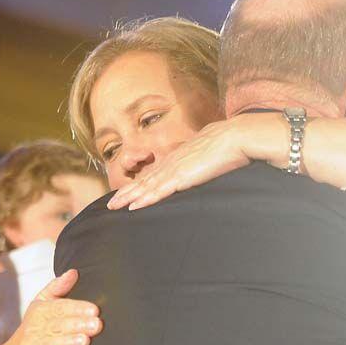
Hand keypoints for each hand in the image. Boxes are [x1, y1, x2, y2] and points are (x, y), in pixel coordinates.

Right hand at [0, 270, 101, 344]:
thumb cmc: (34, 329)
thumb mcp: (41, 305)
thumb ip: (57, 288)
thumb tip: (74, 272)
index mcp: (40, 312)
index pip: (59, 308)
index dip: (77, 308)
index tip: (95, 310)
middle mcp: (35, 329)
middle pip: (58, 325)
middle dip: (78, 325)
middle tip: (96, 325)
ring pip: (51, 344)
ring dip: (68, 342)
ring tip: (85, 341)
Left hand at [107, 113, 288, 210]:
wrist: (235, 137)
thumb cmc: (228, 146)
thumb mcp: (210, 156)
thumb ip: (202, 163)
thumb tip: (203, 168)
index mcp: (179, 158)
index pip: (155, 173)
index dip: (140, 183)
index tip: (128, 192)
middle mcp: (172, 162)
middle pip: (144, 180)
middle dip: (126, 192)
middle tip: (110, 204)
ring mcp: (175, 170)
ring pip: (146, 186)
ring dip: (128, 197)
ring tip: (114, 207)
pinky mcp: (181, 177)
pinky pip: (159, 191)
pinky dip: (145, 199)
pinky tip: (133, 206)